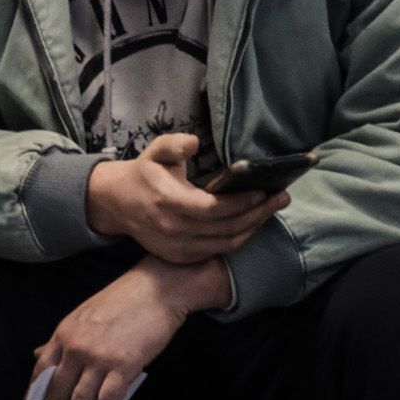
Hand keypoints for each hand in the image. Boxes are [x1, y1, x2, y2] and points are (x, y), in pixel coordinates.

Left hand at [31, 258, 224, 399]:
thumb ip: (62, 339)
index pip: (40, 371)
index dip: (33, 397)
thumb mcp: (84, 314)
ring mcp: (99, 357)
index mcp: (64, 333)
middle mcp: (76, 346)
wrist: (158, 288)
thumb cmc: (125, 299)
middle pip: (56, 391)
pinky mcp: (123, 366)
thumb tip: (37, 354)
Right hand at [85, 131, 286, 264]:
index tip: (263, 190)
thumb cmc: (144, 173)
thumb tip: (194, 142)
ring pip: (224, 244)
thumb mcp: (155, 151)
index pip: (213, 209)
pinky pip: (216, 251)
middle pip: (225, 228)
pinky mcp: (179, 256)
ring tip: (272, 209)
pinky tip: (252, 223)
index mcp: (169, 202)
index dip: (240, 203)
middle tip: (282, 198)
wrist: (118, 203)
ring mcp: (177, 247)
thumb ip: (174, 144)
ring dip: (252, 228)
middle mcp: (173, 229)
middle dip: (258, 214)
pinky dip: (237, 239)